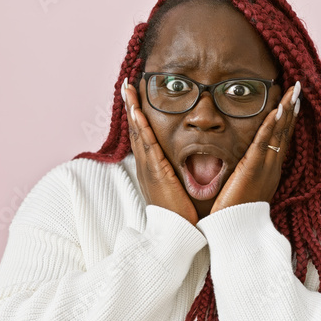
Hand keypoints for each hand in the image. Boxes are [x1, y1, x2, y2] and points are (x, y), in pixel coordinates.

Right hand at [122, 78, 198, 226]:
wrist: (176, 235)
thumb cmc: (181, 215)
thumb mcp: (179, 189)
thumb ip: (181, 174)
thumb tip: (193, 163)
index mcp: (151, 169)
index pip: (143, 136)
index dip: (139, 115)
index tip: (137, 97)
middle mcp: (146, 166)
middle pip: (135, 130)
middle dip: (131, 106)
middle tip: (127, 85)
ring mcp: (148, 168)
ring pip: (137, 133)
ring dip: (132, 109)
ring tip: (128, 89)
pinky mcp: (155, 172)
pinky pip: (147, 145)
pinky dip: (141, 127)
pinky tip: (138, 112)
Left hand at [210, 81, 300, 214]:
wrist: (237, 232)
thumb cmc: (236, 214)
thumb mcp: (245, 190)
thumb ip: (247, 175)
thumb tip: (244, 166)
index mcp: (270, 172)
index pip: (282, 141)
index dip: (288, 121)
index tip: (294, 102)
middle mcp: (272, 168)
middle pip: (285, 133)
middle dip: (292, 109)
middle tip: (299, 88)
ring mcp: (265, 168)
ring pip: (279, 134)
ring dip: (286, 111)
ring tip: (293, 92)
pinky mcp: (253, 169)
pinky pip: (264, 143)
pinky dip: (271, 126)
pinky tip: (277, 111)